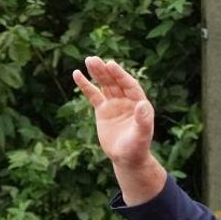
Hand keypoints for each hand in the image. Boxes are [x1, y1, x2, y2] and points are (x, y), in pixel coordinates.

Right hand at [73, 56, 155, 170]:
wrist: (127, 159)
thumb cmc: (137, 149)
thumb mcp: (141, 136)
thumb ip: (143, 120)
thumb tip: (143, 104)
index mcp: (139, 104)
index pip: (129, 85)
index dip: (120, 75)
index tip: (111, 65)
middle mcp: (127, 101)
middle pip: (115, 82)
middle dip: (105, 71)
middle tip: (94, 59)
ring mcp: (114, 104)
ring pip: (105, 85)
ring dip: (97, 73)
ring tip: (88, 60)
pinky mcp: (103, 110)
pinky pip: (93, 95)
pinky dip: (85, 85)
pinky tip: (77, 74)